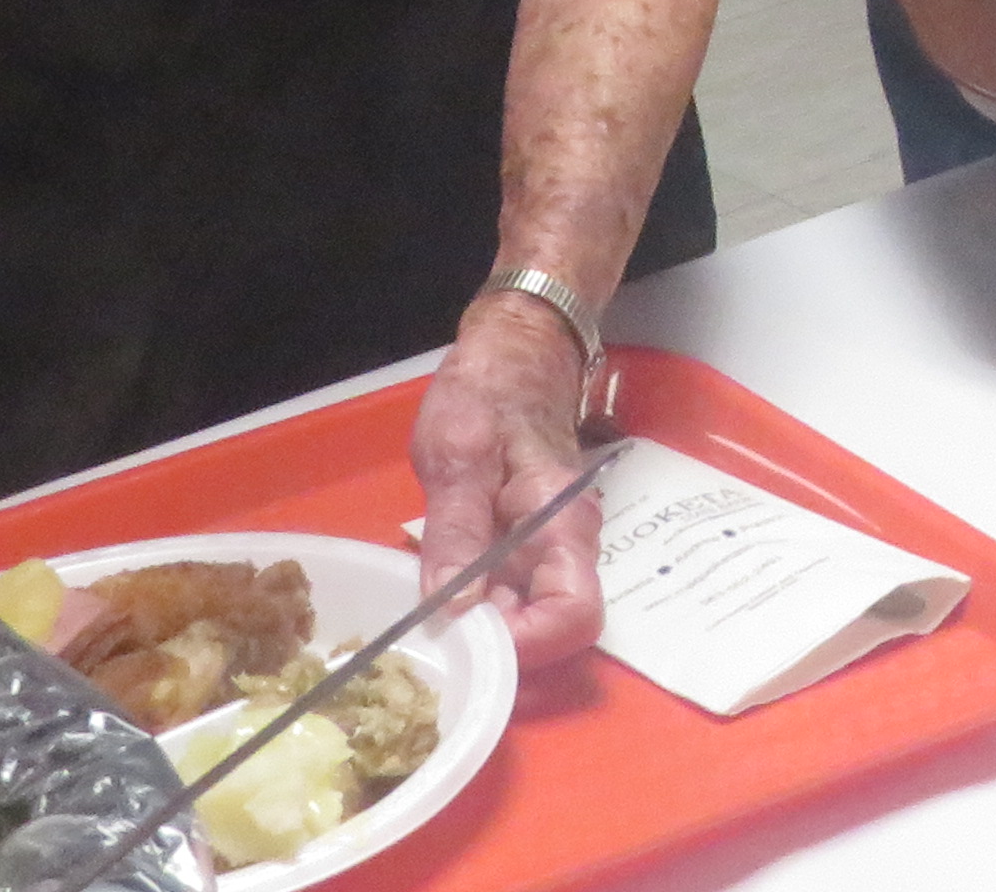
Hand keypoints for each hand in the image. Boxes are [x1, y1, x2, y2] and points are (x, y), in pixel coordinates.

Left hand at [410, 292, 607, 670]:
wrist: (516, 348)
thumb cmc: (489, 391)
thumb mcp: (460, 452)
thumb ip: (457, 530)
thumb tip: (452, 611)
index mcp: (562, 527)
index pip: (572, 618)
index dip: (523, 646)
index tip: (463, 642)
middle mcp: (566, 548)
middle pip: (550, 628)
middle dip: (494, 646)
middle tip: (429, 636)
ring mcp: (546, 548)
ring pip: (527, 616)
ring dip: (481, 629)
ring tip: (423, 619)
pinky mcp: (525, 545)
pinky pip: (509, 594)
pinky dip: (475, 606)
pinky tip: (435, 593)